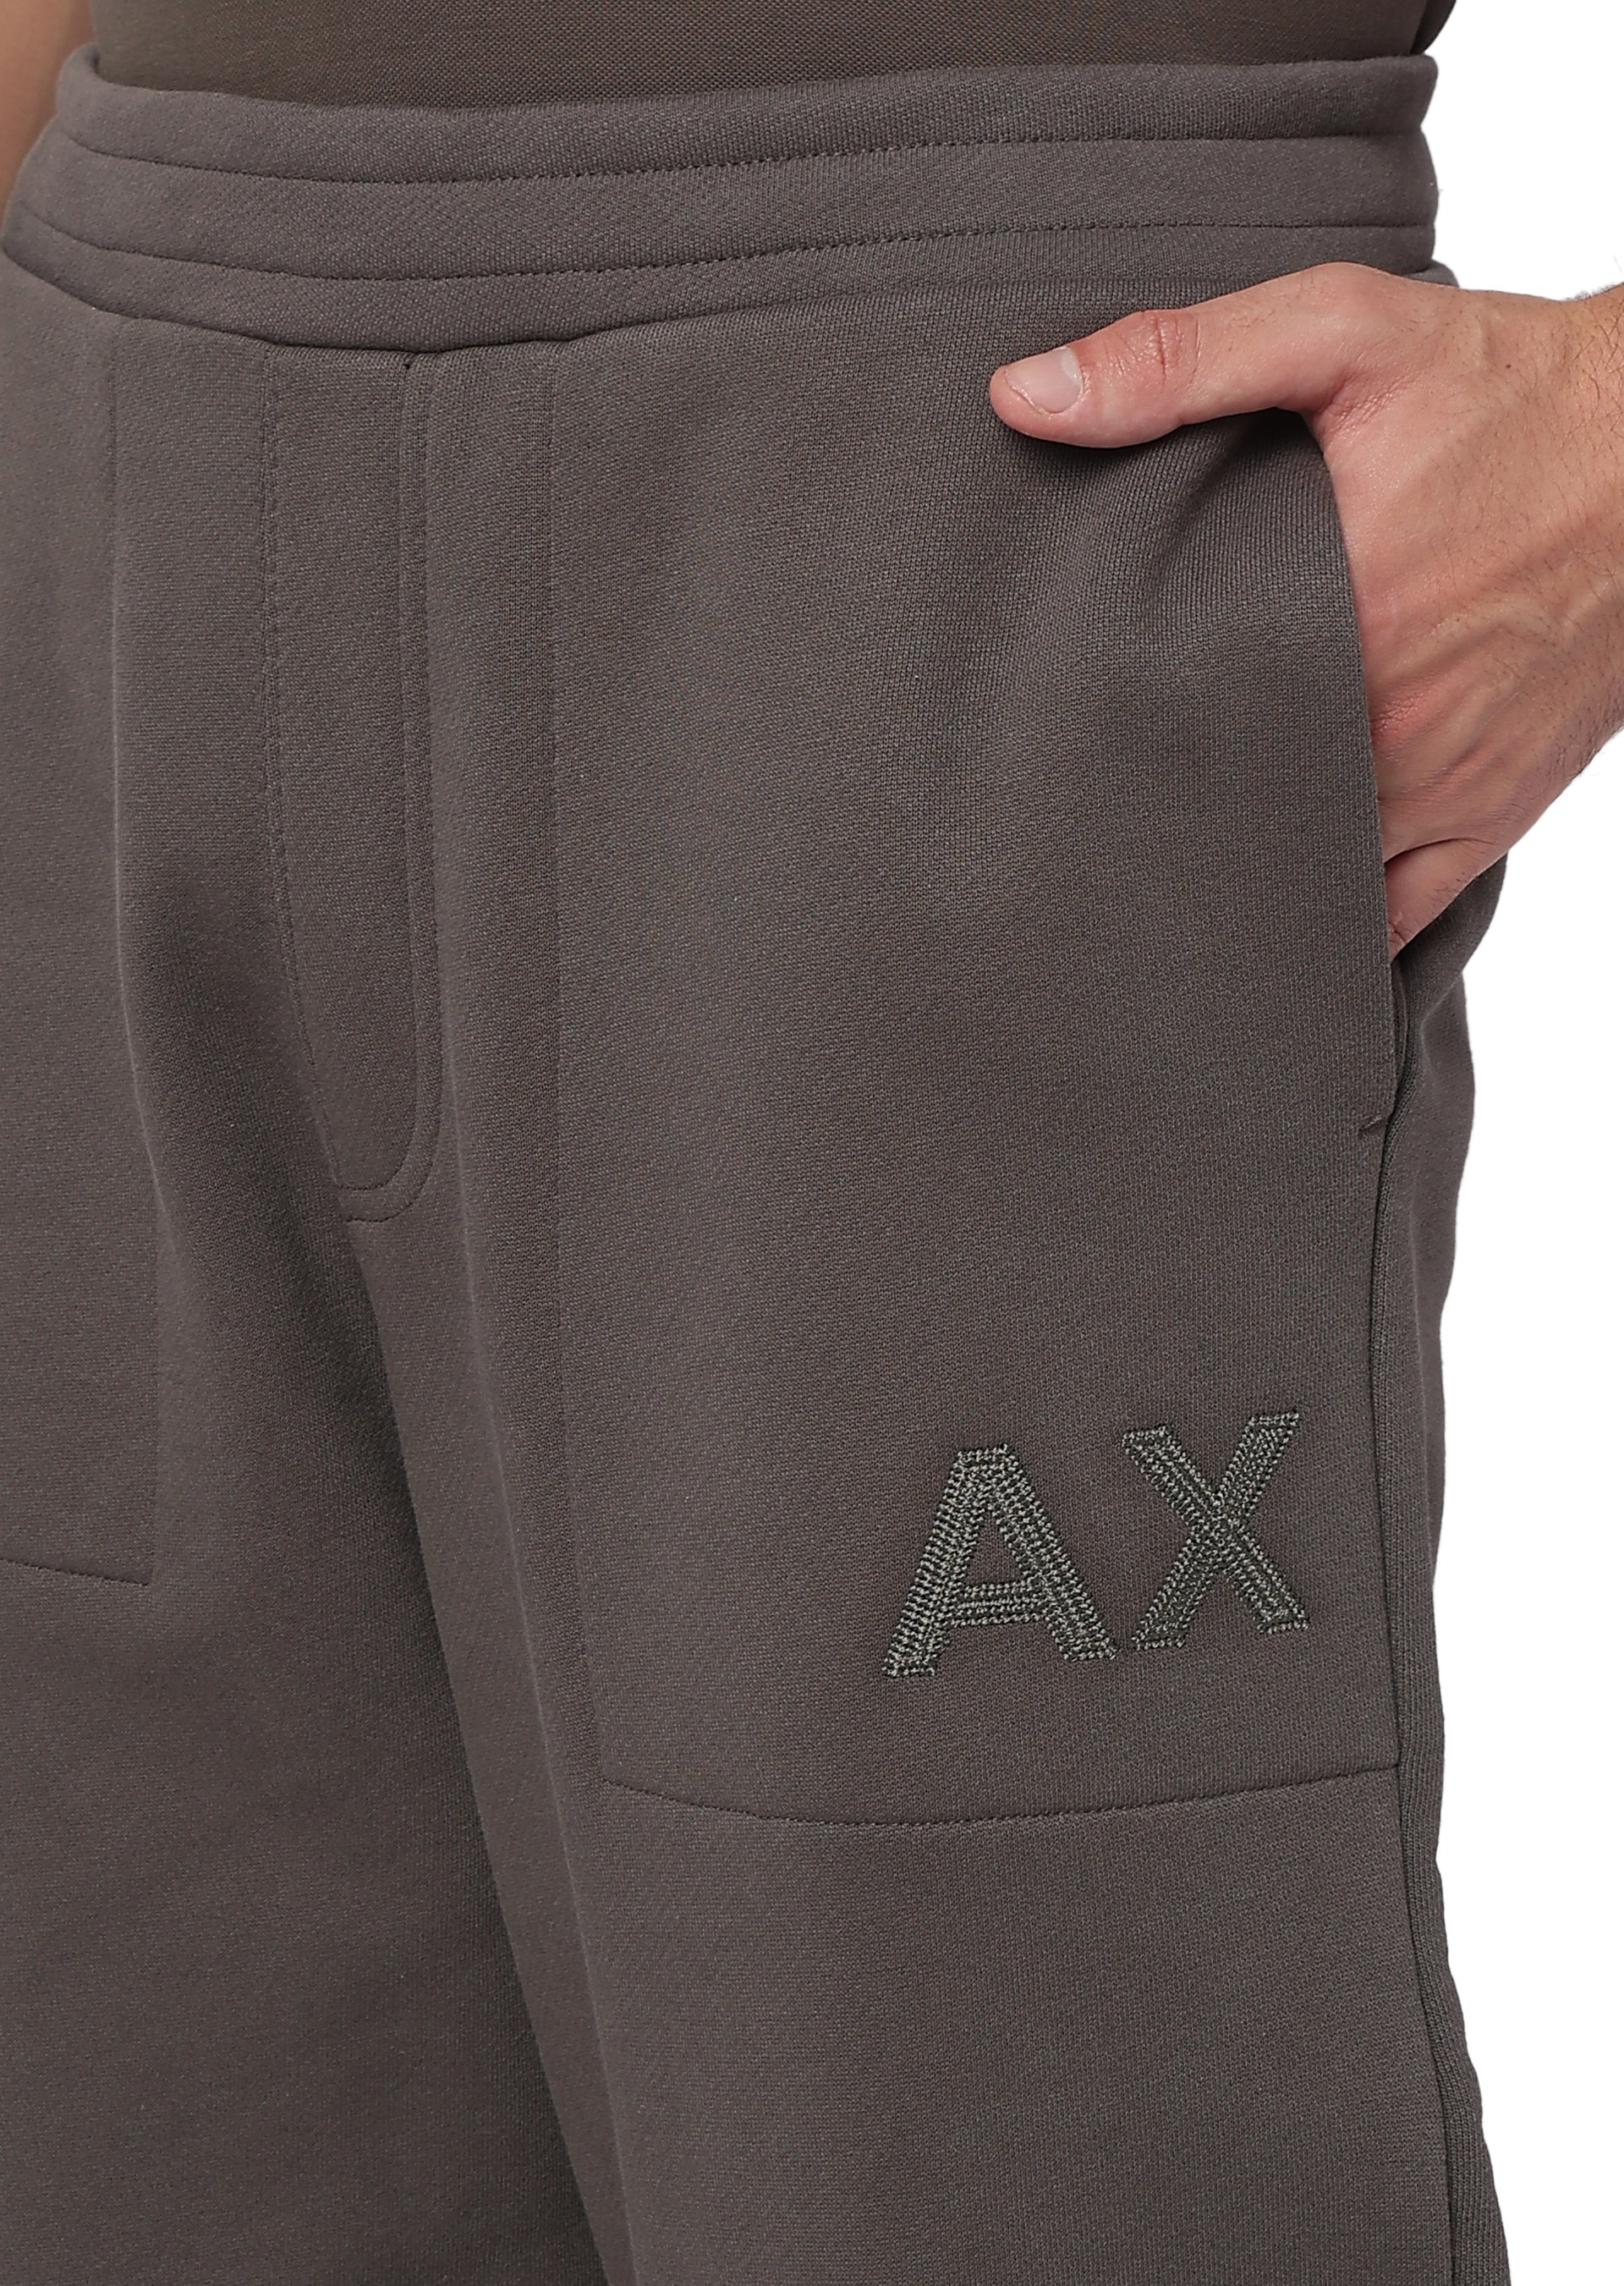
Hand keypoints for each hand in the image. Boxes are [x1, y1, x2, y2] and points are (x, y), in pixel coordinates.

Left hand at [990, 265, 1623, 951]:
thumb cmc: (1513, 391)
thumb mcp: (1343, 333)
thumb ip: (1179, 362)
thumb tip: (1027, 396)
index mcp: (1327, 615)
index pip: (1161, 713)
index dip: (1092, 728)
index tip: (1041, 725)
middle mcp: (1381, 724)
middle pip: (1219, 801)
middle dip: (1152, 799)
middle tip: (1082, 792)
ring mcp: (1435, 788)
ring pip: (1295, 870)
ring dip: (1230, 861)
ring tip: (1157, 850)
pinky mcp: (1483, 818)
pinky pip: (1391, 915)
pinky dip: (1328, 921)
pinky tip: (1265, 914)